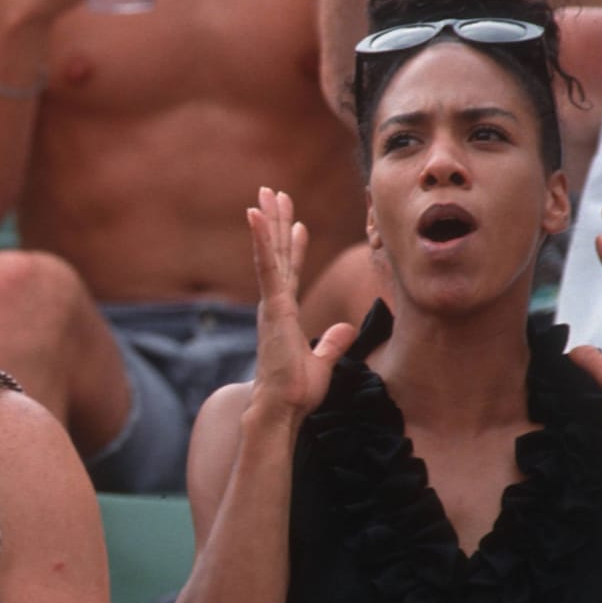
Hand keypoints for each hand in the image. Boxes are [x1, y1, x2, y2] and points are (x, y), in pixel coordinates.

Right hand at [246, 186, 356, 418]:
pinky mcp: (273, 308)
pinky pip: (267, 267)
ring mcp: (272, 305)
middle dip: (275, 222)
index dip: (293, 246)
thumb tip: (346, 328)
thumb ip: (332, 343)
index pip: (290, 272)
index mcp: (285, 315)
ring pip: (270, 254)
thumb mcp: (323, 363)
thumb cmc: (297, 393)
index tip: (296, 223)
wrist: (283, 408)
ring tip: (263, 195)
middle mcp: (275, 305)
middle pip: (277, 255)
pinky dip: (261, 241)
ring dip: (266, 222)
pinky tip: (256, 217)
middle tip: (271, 193)